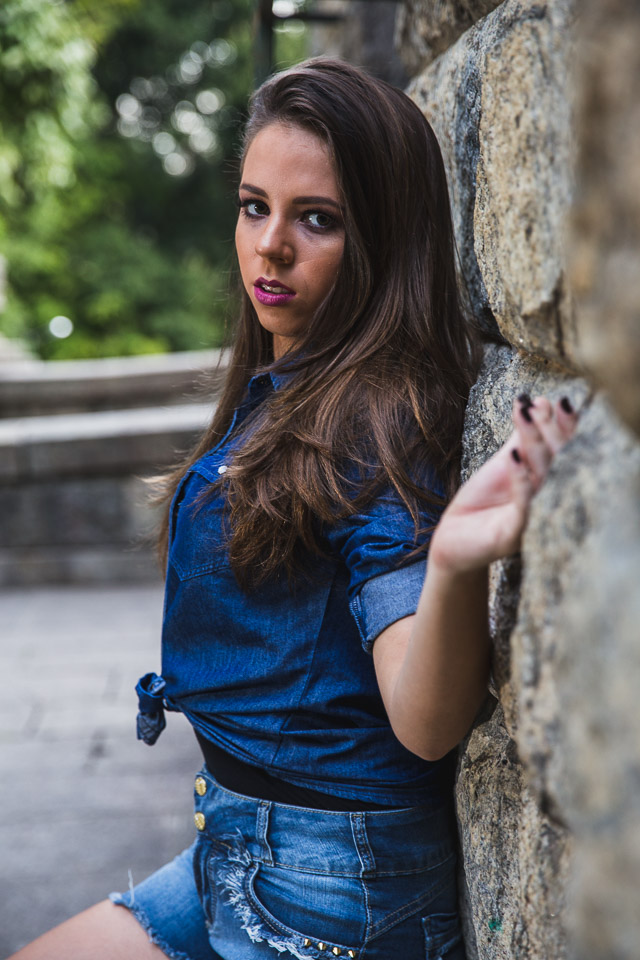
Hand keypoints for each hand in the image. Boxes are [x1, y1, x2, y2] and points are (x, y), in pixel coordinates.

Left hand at [429, 395, 578, 573]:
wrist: (454, 539)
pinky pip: (523, 505)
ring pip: (543, 477)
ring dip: (534, 443)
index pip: (564, 452)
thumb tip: (538, 402)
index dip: (563, 426)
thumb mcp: (502, 464)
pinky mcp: (514, 535)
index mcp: (550, 484)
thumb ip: (521, 439)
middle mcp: (548, 502)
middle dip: (550, 430)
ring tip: (525, 415)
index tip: (553, 400)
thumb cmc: (482, 503)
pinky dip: (519, 479)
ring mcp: (534, 520)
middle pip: (560, 462)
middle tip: (537, 405)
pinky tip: (512, 455)